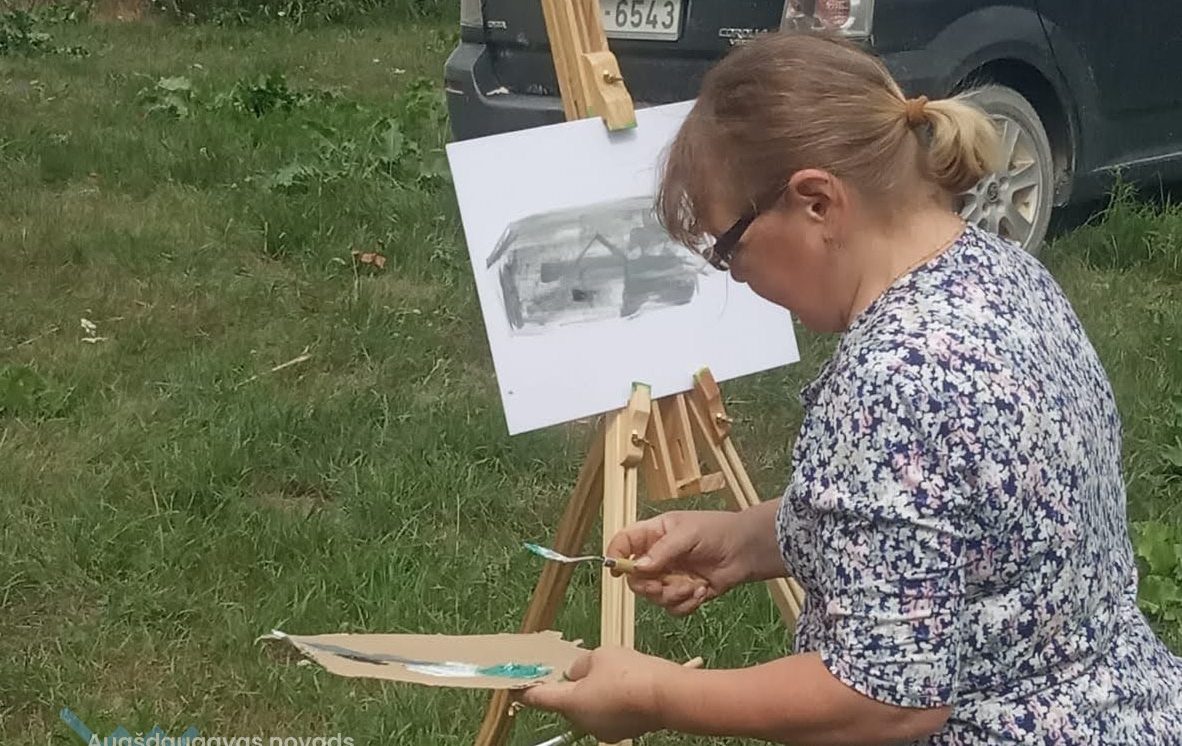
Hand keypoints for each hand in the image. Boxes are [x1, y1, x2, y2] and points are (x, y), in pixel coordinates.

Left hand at [517, 646, 679, 742]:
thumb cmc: (629, 672)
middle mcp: (581, 722)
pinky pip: (605, 712)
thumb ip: (580, 665)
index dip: (524, 690)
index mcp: (570, 702)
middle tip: (575, 667)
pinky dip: (607, 701)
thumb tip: (576, 673)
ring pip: (587, 708)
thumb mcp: (599, 656)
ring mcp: (602, 730)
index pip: (538, 698)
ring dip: (590, 693)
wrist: (666, 696)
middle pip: (565, 702)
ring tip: (609, 673)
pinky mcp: (620, 731)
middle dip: (567, 686)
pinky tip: (623, 686)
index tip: (513, 687)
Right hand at [607, 510, 751, 616]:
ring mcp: (670, 576)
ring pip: (654, 597)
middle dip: (648, 586)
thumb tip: (638, 567)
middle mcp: (657, 557)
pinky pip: (673, 608)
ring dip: (673, 595)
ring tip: (695, 585)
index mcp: (653, 534)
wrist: (746, 550)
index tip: (616, 570)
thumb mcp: (688, 533)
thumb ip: (662, 550)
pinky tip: (703, 591)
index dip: (615, 556)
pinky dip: (687, 603)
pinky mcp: (684, 593)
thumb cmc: (717, 531)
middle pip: (635, 578)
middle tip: (662, 586)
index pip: (623, 543)